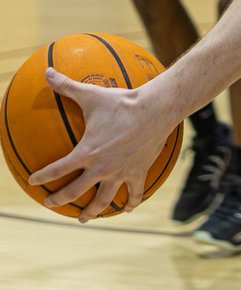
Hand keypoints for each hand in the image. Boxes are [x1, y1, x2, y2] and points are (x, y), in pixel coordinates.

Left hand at [27, 68, 171, 222]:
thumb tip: (47, 71)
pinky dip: (131, 202)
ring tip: (85, 218)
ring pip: (103, 200)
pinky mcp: (138, 172)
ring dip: (92, 212)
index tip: (33, 181)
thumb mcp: (91, 94)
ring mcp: (121, 172)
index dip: (42, 177)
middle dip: (59, 200)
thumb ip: (67, 86)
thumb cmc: (123, 101)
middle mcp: (101, 167)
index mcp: (86, 152)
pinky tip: (128, 208)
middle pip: (75, 191)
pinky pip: (135, 193)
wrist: (156, 108)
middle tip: (51, 203)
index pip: (57, 170)